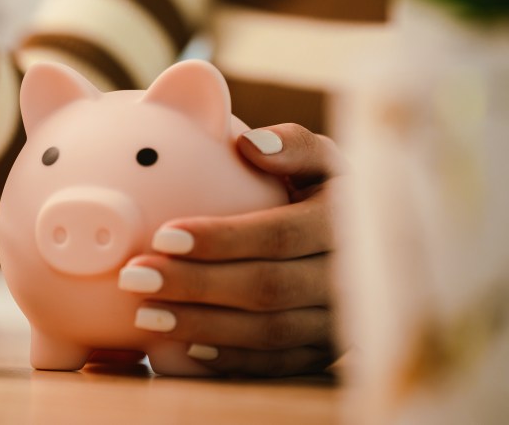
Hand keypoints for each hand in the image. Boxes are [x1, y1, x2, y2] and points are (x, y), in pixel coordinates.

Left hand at [118, 123, 345, 376]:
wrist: (372, 251)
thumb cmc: (330, 193)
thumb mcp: (325, 161)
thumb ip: (293, 145)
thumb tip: (251, 143)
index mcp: (344, 223)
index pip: (278, 235)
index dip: (221, 239)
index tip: (163, 235)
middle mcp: (348, 278)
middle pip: (267, 289)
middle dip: (196, 285)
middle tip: (136, 276)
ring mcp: (339, 322)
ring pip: (269, 333)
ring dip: (202, 326)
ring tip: (146, 313)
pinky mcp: (326, 352)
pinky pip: (276, 364)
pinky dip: (230, 361)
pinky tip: (183, 351)